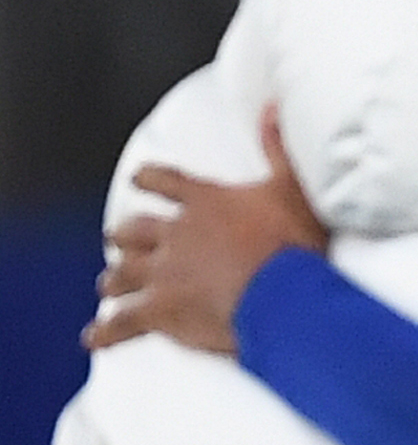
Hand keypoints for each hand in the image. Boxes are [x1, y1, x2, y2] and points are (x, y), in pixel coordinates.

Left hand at [91, 111, 326, 354]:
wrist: (283, 294)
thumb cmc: (293, 242)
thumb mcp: (292, 187)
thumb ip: (278, 147)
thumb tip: (274, 107)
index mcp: (204, 202)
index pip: (166, 183)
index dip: (150, 180)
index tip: (138, 179)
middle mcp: (176, 234)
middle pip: (136, 230)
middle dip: (125, 234)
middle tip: (116, 238)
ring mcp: (164, 272)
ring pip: (125, 271)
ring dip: (116, 277)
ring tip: (107, 283)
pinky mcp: (161, 309)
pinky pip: (124, 320)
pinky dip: (108, 330)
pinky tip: (95, 337)